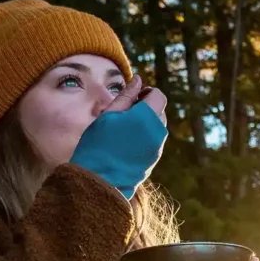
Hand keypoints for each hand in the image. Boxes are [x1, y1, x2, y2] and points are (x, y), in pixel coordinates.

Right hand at [70, 74, 168, 199]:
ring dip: (146, 122)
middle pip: (160, 111)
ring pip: (158, 127)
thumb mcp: (109, 115)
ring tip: (124, 129)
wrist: (100, 181)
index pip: (159, 96)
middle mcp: (158, 133)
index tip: (132, 97)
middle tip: (125, 112)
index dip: (146, 92)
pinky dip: (145, 136)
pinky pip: (154, 141)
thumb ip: (126, 96)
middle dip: (147, 107)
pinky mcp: (154, 160)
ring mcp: (157, 148)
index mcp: (147, 118)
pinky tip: (126, 143)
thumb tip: (138, 79)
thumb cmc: (99, 145)